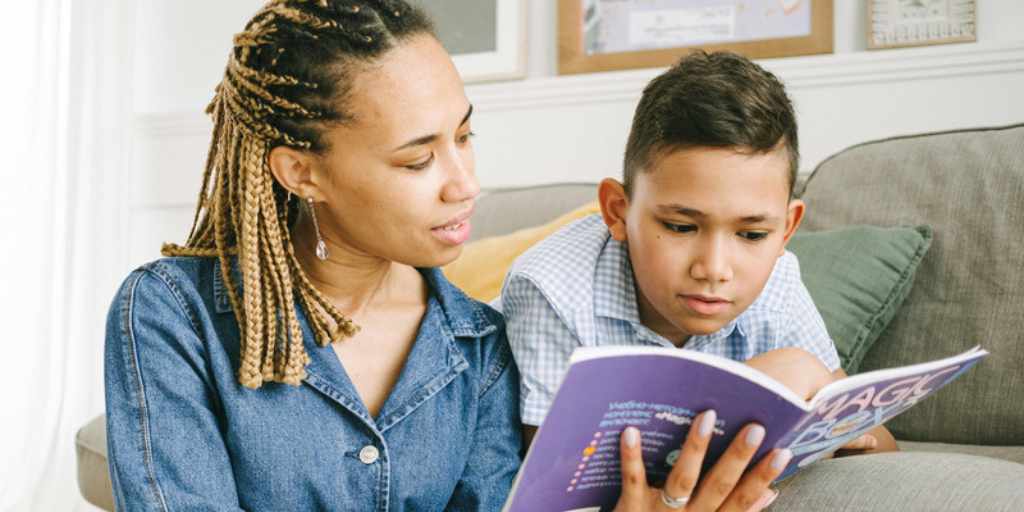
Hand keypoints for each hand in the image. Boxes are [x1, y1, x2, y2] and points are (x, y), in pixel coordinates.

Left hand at [612, 410, 789, 511]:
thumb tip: (770, 493)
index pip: (742, 500)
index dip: (762, 478)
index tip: (783, 452)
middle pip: (718, 486)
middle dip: (737, 457)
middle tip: (755, 427)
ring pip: (682, 479)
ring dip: (695, 447)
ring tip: (707, 416)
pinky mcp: (631, 508)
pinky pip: (633, 479)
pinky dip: (632, 456)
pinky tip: (632, 431)